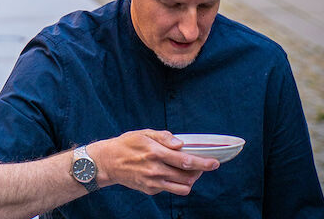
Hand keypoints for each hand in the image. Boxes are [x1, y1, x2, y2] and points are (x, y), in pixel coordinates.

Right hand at [92, 129, 219, 195]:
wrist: (109, 161)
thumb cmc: (127, 144)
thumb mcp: (144, 133)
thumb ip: (164, 137)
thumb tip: (181, 144)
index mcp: (155, 152)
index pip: (185, 161)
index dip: (203, 163)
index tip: (215, 163)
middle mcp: (156, 170)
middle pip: (187, 176)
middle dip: (199, 171)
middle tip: (200, 164)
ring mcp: (153, 182)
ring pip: (182, 188)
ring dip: (189, 180)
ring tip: (187, 171)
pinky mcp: (150, 190)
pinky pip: (170, 189)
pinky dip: (175, 183)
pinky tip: (169, 173)